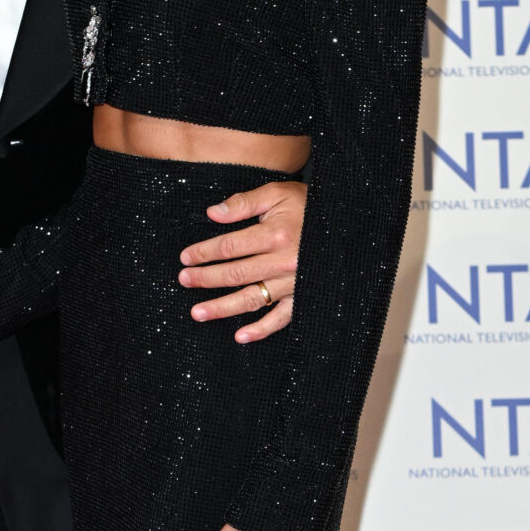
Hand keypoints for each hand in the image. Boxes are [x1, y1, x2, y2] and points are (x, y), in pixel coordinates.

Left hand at [179, 177, 305, 343]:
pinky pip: (281, 318)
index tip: (186, 257)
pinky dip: (262, 330)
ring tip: (198, 313)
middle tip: (184, 280)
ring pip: (252, 298)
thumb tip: (212, 213)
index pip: (229, 247)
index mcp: (274, 235)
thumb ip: (243, 203)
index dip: (204, 253)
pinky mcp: (303, 297)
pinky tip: (240, 336)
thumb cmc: (308, 206)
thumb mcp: (276, 194)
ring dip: (223, 308)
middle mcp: (283, 262)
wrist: (346, 223)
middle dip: (205, 279)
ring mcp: (294, 283)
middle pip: (235, 274)